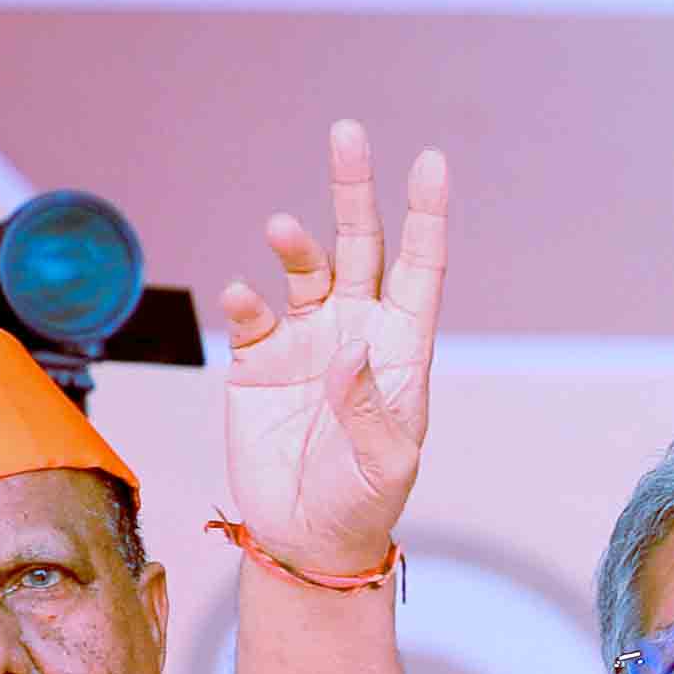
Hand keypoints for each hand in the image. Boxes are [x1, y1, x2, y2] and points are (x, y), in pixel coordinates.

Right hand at [211, 121, 452, 580]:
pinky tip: (242, 297)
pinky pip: (251, 316)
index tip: (430, 162)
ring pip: (304, 270)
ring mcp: (305, 341)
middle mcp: (354, 331)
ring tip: (284, 229)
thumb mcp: (384, 464)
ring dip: (296, 244)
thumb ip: (368, 408)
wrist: (306, 539)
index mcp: (401, 349)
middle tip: (348, 133)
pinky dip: (245, 300)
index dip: (426, 216)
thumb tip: (348, 352)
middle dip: (355, 190)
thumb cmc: (363, 503)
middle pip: (360, 245)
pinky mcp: (257, 362)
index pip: (420, 269)